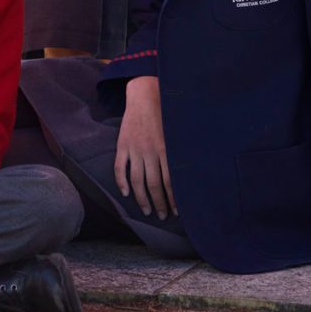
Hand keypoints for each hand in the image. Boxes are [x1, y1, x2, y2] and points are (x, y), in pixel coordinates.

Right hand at [114, 75, 174, 217]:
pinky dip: (121, 182)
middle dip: (159, 203)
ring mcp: (135, 149)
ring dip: (142, 198)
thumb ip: (179, 151)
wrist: (144, 95)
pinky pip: (120, 168)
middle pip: (154, 185)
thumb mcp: (176, 132)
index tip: (176, 211)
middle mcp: (150, 151)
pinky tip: (126, 193)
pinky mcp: (123, 145)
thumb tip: (190, 173)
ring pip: (137, 180)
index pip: (170, 182)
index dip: (173, 199)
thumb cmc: (164, 114)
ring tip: (147, 210)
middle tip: (161, 216)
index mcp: (166, 149)